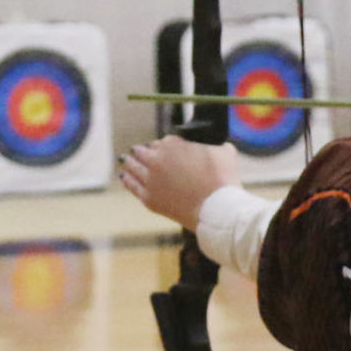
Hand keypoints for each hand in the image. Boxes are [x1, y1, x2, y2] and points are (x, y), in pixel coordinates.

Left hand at [119, 136, 241, 227]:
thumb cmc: (224, 180)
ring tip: (125, 160)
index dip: (163, 145)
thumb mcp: (225, 152)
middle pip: (142, 151)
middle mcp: (157, 160)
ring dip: (129, 161)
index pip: (162, 141)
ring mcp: (151, 180)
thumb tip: (217, 145)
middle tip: (138, 151)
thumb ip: (216, 145)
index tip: (163, 148)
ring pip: (133, 166)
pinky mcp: (149, 199)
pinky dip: (127, 179)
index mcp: (173, 145)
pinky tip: (124, 176)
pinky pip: (132, 185)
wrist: (217, 209)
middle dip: (142, 151)